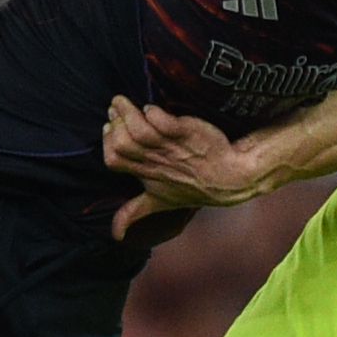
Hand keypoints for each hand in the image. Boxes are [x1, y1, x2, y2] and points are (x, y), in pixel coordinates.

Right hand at [104, 97, 262, 235]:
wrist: (229, 179)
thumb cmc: (192, 189)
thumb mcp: (160, 202)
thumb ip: (134, 212)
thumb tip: (115, 236)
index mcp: (146, 175)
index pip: (114, 159)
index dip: (107, 142)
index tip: (108, 126)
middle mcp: (156, 162)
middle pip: (124, 142)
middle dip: (115, 122)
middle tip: (116, 107)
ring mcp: (172, 148)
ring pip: (141, 130)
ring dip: (129, 112)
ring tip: (125, 101)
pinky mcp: (187, 133)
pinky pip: (165, 122)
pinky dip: (154, 113)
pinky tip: (152, 108)